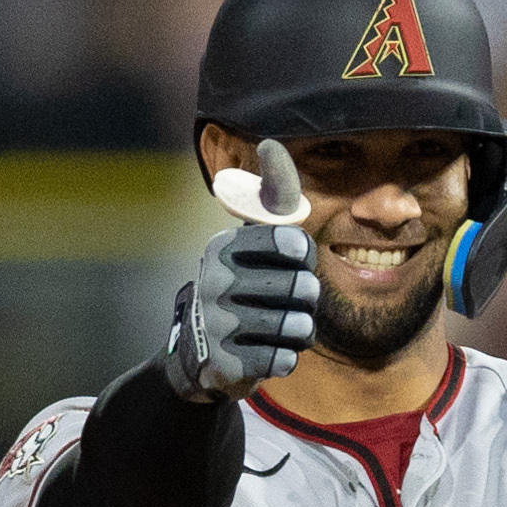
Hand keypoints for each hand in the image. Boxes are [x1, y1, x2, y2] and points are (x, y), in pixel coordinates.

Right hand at [164, 141, 318, 401]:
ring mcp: (218, 324)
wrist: (200, 355)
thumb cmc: (241, 286)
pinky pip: (285, 360)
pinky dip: (286, 359)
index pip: (294, 243)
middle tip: (288, 303)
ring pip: (299, 327)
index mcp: (224, 247)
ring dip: (300, 332)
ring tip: (280, 329)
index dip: (303, 259)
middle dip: (306, 300)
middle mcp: (215, 281)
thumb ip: (271, 199)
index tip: (290, 263)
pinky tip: (267, 353)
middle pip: (303, 289)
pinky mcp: (226, 364)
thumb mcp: (250, 240)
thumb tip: (271, 142)